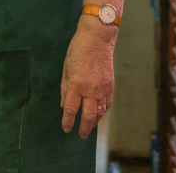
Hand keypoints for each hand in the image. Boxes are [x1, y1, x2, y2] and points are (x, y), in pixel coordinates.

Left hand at [61, 15, 116, 138]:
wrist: (97, 39)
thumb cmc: (77, 50)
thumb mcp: (65, 69)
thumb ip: (65, 89)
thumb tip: (65, 105)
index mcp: (76, 85)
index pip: (72, 109)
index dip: (68, 122)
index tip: (66, 129)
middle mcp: (90, 90)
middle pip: (89, 115)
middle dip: (84, 128)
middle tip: (81, 135)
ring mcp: (102, 88)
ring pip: (100, 112)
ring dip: (95, 122)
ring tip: (89, 128)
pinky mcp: (110, 85)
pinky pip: (107, 103)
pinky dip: (103, 111)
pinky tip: (99, 114)